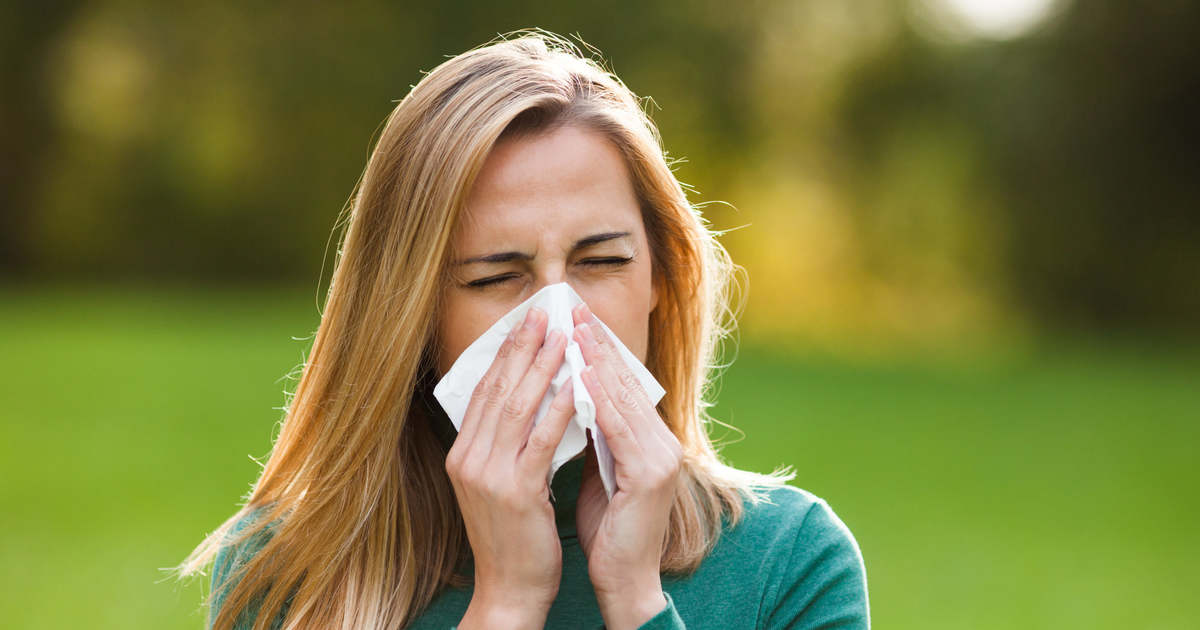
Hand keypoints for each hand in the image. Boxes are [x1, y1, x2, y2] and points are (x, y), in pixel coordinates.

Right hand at [445, 306, 577, 628]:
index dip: (506, 353)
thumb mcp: (500, 484)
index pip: (484, 391)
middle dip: (523, 347)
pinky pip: (540, 440)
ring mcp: (488, 475)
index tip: (527, 322)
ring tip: (564, 336)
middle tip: (545, 312)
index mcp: (463, 454)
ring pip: (517, 407)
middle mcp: (468, 459)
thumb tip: (530, 399)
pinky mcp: (516, 492)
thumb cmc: (514, 536)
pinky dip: (559, 408)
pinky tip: (577, 386)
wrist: (509, 589)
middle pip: (498, 390)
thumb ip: (506, 445)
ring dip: (543, 367)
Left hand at [571, 303, 681, 629]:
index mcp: (651, 440)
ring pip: (624, 398)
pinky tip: (581, 376)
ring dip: (596, 361)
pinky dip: (599, 399)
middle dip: (597, 344)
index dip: (599, 351)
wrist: (625, 580)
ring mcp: (661, 457)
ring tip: (573, 330)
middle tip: (572, 309)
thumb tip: (569, 397)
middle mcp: (663, 442)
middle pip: (627, 383)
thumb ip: (594, 435)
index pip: (624, 385)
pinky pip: (620, 428)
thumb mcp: (599, 470)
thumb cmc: (609, 528)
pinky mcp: (650, 474)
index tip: (574, 320)